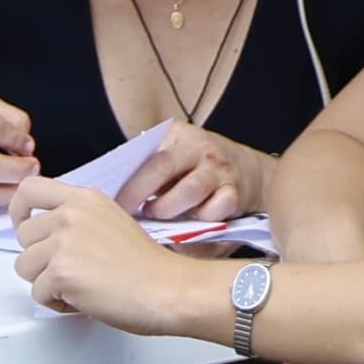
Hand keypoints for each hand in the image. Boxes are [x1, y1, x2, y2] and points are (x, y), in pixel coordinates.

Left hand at [12, 183, 205, 335]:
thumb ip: (77, 219)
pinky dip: (57, 304)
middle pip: (23, 236)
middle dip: (39, 259)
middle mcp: (71, 215)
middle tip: (70, 270)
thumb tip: (47, 232)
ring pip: (24, 266)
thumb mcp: (111, 221)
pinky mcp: (61, 272)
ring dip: (46, 283)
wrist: (167, 289)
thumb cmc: (147, 266)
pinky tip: (84, 299)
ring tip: (79, 286)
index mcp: (84, 199)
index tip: (23, 225)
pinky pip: (37, 294)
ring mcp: (64, 242)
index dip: (18, 210)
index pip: (29, 188)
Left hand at [114, 122, 267, 223]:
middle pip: (164, 167)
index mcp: (178, 135)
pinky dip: (196, 226)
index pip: (148, 156)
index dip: (129, 184)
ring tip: (158, 218)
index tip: (112, 204)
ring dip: (168, 209)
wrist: (251, 173)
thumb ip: (148, 172)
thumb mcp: (174, 159)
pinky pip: (214, 213)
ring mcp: (220, 171)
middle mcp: (200, 148)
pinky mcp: (236, 195)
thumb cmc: (196, 171)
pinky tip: (188, 228)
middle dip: (139, 193)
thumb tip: (115, 201)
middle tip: (128, 215)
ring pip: (190, 191)